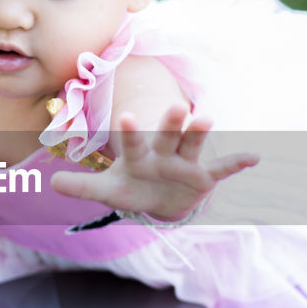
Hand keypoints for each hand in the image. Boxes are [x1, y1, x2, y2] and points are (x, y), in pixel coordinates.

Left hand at [50, 104, 257, 220]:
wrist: (159, 201)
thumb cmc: (133, 189)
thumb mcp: (108, 191)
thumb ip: (82, 186)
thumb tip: (51, 183)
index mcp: (139, 156)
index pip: (133, 142)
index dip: (129, 132)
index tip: (123, 116)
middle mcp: (163, 154)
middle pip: (167, 136)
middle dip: (171, 123)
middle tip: (178, 106)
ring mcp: (185, 164)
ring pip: (193, 145)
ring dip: (199, 133)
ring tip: (208, 118)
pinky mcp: (204, 177)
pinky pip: (222, 168)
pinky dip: (237, 163)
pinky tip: (255, 157)